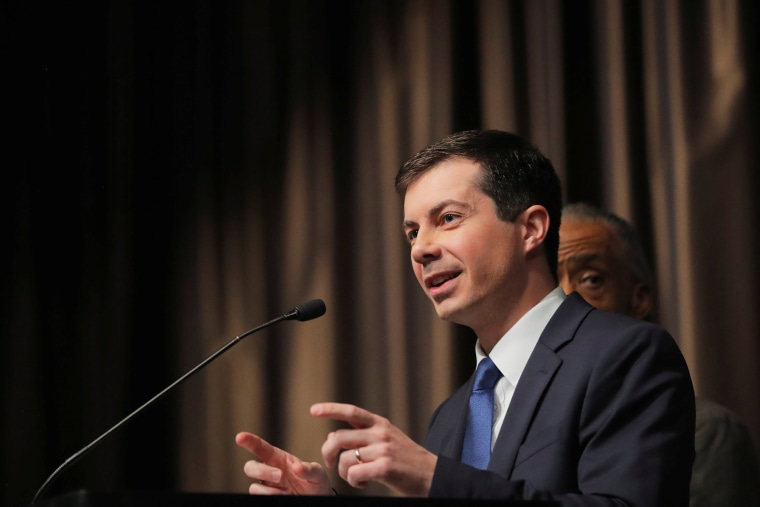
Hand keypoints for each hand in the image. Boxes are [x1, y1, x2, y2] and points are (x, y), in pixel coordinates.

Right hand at [235, 432, 332, 495]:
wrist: (317, 498)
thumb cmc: (315, 482)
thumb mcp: (317, 473)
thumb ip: (308, 469)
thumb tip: (297, 467)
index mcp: (278, 458)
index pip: (260, 447)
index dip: (249, 441)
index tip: (239, 437)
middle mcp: (269, 470)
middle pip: (250, 467)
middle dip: (261, 471)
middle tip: (280, 476)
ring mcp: (267, 485)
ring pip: (254, 486)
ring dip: (269, 490)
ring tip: (287, 492)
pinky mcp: (267, 497)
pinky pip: (259, 497)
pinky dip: (271, 497)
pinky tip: (285, 496)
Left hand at [311, 402, 436, 496]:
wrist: (433, 475)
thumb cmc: (406, 460)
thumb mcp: (386, 441)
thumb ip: (361, 437)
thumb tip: (331, 436)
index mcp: (380, 424)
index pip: (351, 411)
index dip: (331, 409)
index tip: (313, 410)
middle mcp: (380, 433)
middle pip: (339, 438)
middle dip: (327, 452)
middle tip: (330, 464)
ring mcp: (383, 449)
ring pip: (345, 459)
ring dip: (344, 473)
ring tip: (356, 478)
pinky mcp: (385, 467)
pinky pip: (354, 474)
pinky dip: (354, 482)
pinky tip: (364, 484)